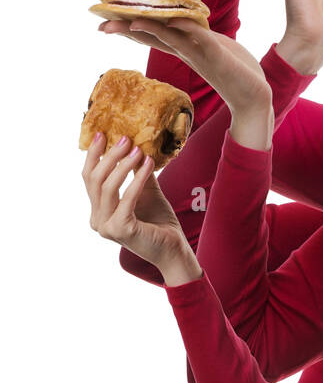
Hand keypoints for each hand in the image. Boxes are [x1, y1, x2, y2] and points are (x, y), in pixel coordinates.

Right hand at [82, 133, 198, 283]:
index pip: (89, 178)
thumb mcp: (146, 191)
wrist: (173, 248)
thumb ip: (137, 172)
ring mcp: (106, 226)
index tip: (102, 133)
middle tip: (126, 138)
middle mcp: (96, 219)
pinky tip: (149, 164)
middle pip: (94, 180)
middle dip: (109, 156)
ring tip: (138, 149)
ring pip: (106, 187)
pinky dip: (137, 179)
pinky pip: (126, 198)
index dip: (94, 155)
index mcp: (98, 210)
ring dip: (123, 165)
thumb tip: (135, 145)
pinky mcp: (120, 229)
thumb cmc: (159, 221)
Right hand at [98, 18, 269, 114]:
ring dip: (152, 29)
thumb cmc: (236, 70)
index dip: (129, 26)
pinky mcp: (218, 57)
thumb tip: (181, 21)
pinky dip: (187, 30)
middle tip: (101, 24)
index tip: (104, 20)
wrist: (256, 95)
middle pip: (153, 37)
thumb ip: (197, 35)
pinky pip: (201, 40)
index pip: (152, 35)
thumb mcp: (213, 46)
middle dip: (127, 29)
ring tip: (131, 21)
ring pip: (171, 39)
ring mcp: (202, 56)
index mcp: (185, 49)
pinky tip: (174, 21)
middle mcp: (188, 52)